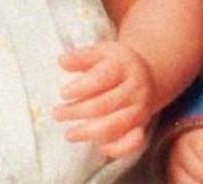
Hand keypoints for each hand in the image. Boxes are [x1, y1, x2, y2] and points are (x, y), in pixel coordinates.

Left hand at [54, 41, 155, 157]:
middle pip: (106, 104)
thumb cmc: (117, 65)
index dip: (81, 87)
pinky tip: (100, 147)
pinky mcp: (140, 128)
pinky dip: (117, 148)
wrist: (145, 77)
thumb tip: (62, 61)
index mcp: (125, 67)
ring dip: (89, 132)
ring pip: (115, 125)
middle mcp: (136, 89)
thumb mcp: (101, 53)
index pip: (103, 78)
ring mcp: (140, 110)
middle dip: (78, 111)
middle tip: (57, 113)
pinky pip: (132, 143)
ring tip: (69, 134)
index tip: (63, 93)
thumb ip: (82, 57)